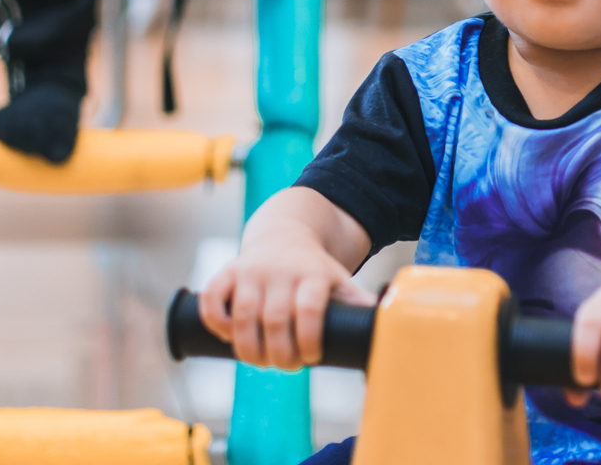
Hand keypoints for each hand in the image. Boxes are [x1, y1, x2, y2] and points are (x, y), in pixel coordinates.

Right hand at [200, 233, 375, 370]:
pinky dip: (216, 323)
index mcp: (312, 275)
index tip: (311, 358)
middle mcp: (281, 271)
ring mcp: (252, 270)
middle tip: (285, 366)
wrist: (286, 235)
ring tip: (259, 361)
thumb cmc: (315, 271)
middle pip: (275, 320)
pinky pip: (213, 298)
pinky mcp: (228, 271)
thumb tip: (388, 326)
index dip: (308, 340)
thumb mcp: (339, 281)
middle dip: (279, 354)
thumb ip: (357, 304)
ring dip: (248, 348)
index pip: (308, 310)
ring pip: (243, 315)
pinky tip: (229, 338)